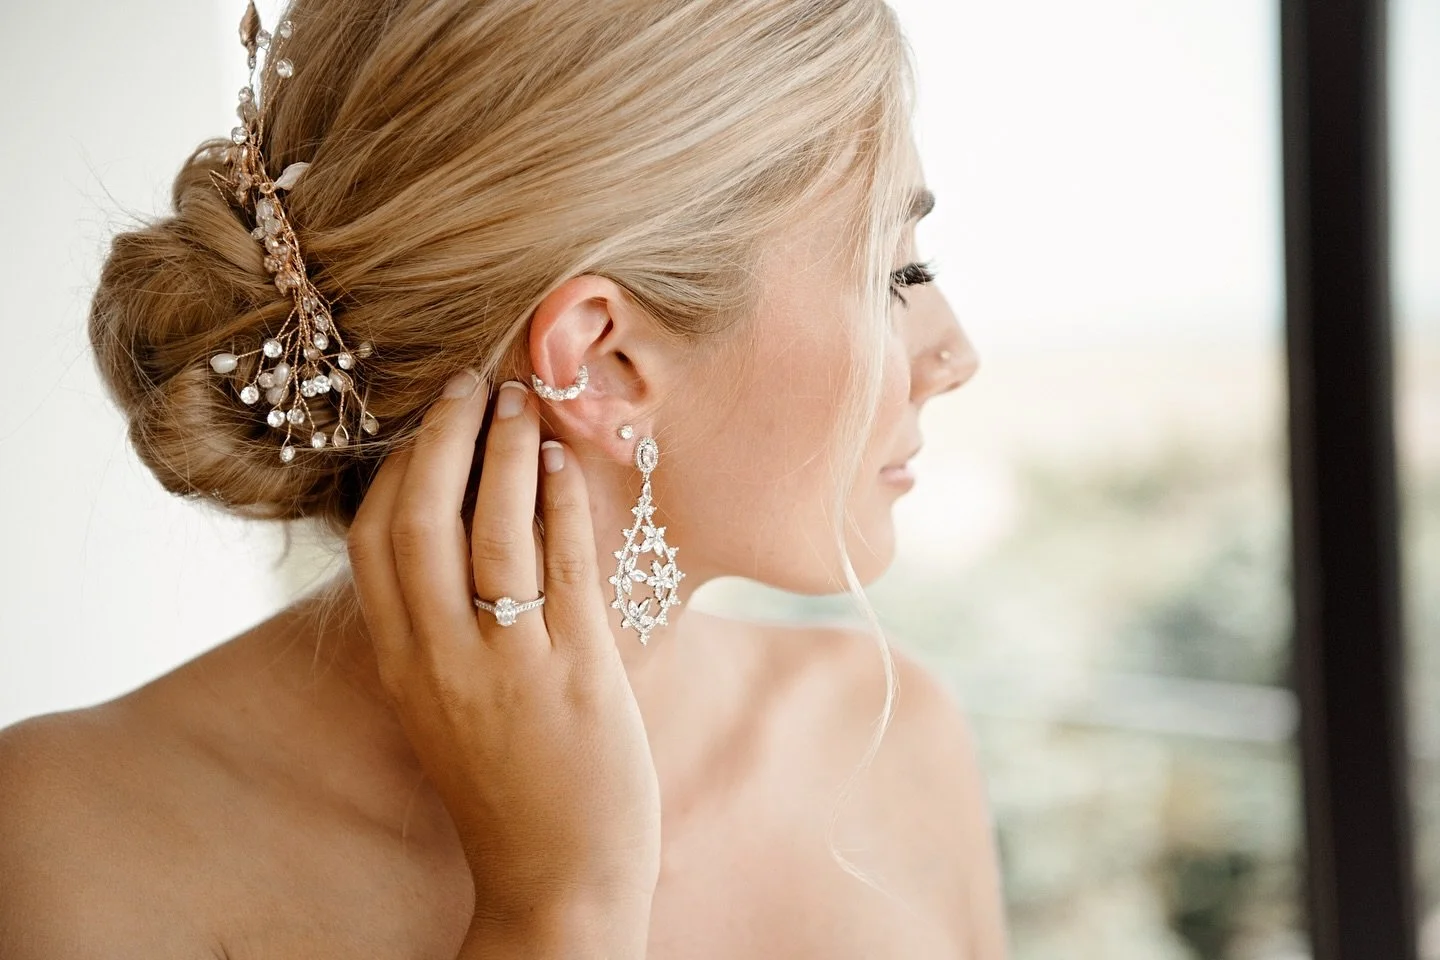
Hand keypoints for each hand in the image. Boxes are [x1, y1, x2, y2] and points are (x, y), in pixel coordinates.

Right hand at [345, 371, 660, 935]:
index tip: (430, 415)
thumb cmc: (505, 785)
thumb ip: (437, 628)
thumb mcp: (443, 705)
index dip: (399, 463)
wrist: (555, 883)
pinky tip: (568, 465)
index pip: (372, 539)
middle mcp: (439, 658)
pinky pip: (562, 568)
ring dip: (508, 452)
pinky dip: (563, 505)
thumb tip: (454, 534)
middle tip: (475, 382)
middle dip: (446, 436)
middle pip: (419, 517)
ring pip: (491, 529)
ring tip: (526, 401)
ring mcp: (505, 666)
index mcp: (401, 663)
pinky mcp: (574, 675)